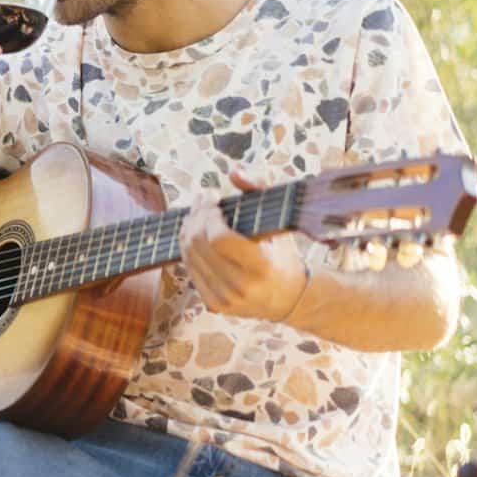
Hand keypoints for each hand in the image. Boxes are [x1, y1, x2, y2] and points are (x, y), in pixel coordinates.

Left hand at [178, 169, 311, 323]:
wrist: (288, 298)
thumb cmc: (283, 253)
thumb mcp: (281, 221)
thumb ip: (260, 190)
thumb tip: (234, 172)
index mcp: (261, 267)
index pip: (218, 238)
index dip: (209, 213)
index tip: (213, 196)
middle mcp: (241, 287)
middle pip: (198, 244)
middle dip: (196, 215)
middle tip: (202, 199)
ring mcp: (225, 299)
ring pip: (188, 255)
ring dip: (188, 228)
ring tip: (198, 212)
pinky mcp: (214, 304)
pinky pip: (189, 269)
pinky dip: (189, 247)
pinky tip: (197, 233)